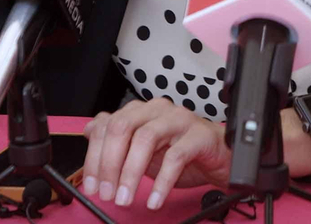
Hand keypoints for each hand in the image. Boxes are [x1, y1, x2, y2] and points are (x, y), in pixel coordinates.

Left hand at [81, 98, 231, 210]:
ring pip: (146, 139)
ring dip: (131, 173)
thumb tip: (89, 132)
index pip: (107, 125)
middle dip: (109, 164)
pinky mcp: (198, 136)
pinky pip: (175, 157)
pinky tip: (154, 199)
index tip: (91, 185)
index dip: (94, 157)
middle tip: (106, 193)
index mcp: (141, 111)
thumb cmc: (182, 151)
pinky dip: (161, 182)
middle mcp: (157, 110)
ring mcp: (179, 120)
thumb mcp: (143, 150)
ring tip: (125, 198)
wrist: (221, 157)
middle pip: (123, 127)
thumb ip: (117, 140)